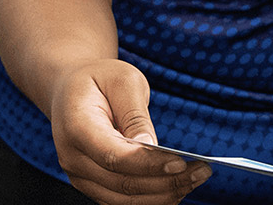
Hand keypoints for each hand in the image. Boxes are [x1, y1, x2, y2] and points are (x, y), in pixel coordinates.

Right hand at [48, 58, 211, 204]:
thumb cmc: (99, 80)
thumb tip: (151, 147)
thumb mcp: (123, 80)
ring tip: (197, 178)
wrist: (70, 89)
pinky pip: (122, 200)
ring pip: (124, 198)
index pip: (114, 156)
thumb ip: (135, 115)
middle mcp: (72, 157)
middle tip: (203, 171)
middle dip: (167, 181)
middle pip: (123, 182)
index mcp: (76, 126)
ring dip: (164, 194)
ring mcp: (80, 175)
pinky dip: (152, 197)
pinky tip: (178, 186)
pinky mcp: (92, 184)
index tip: (181, 163)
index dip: (148, 164)